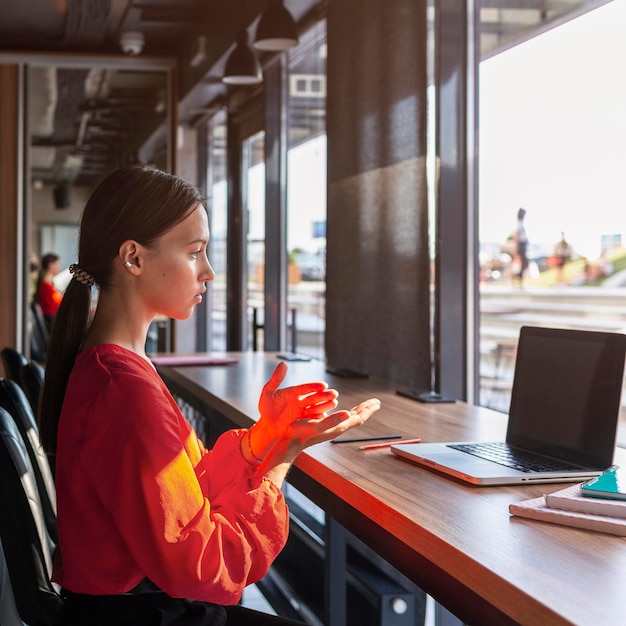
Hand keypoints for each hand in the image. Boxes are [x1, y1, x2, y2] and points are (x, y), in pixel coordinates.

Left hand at [252, 362, 341, 455]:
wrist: (268, 428)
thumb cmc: (267, 410)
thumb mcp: (268, 393)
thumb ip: (275, 379)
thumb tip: (283, 363)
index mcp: (292, 392)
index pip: (305, 388)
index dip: (314, 386)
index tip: (324, 385)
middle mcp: (300, 400)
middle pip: (314, 397)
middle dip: (324, 395)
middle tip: (334, 394)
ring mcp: (303, 411)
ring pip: (316, 407)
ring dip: (325, 405)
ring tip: (334, 403)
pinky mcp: (304, 421)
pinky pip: (314, 418)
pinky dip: (320, 416)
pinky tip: (327, 416)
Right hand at [257, 397, 380, 476]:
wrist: (289, 442)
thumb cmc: (302, 432)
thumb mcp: (318, 425)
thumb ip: (333, 420)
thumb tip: (348, 414)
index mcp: (339, 426)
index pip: (359, 418)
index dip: (368, 409)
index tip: (378, 402)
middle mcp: (338, 427)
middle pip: (357, 418)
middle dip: (366, 409)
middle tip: (376, 402)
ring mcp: (332, 427)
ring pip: (349, 418)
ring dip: (358, 410)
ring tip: (363, 405)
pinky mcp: (325, 426)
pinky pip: (341, 418)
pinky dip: (347, 412)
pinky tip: (343, 410)